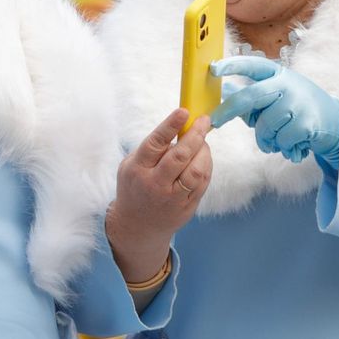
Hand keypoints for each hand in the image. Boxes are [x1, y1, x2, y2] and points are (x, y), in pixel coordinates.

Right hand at [105, 108, 211, 284]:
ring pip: (196, 171)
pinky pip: (203, 183)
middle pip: (180, 157)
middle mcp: (155, 184)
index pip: (155, 144)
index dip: (170, 126)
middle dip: (196, 135)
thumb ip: (152, 149)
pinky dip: (206, 165)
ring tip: (203, 141)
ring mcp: (172, 198)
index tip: (184, 112)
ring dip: (204, 151)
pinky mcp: (187, 207)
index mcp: (138, 169)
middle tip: (204, 121)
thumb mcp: (131, 165)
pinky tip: (203, 157)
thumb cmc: (135, 186)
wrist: (137, 226)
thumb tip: (180, 128)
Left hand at [210, 55, 338, 168]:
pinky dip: (283, 147)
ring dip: (265, 140)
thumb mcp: (276, 95)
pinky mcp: (306, 123)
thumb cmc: (296, 108)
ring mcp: (297, 102)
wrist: (335, 122)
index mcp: (277, 74)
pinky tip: (294, 144)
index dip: (232, 65)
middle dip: (228, 110)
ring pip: (264, 126)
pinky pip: (280, 140)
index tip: (212, 68)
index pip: (252, 65)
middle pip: (250, 97)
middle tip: (215, 121)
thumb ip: (251, 96)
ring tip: (278, 140)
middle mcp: (287, 84)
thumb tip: (223, 90)